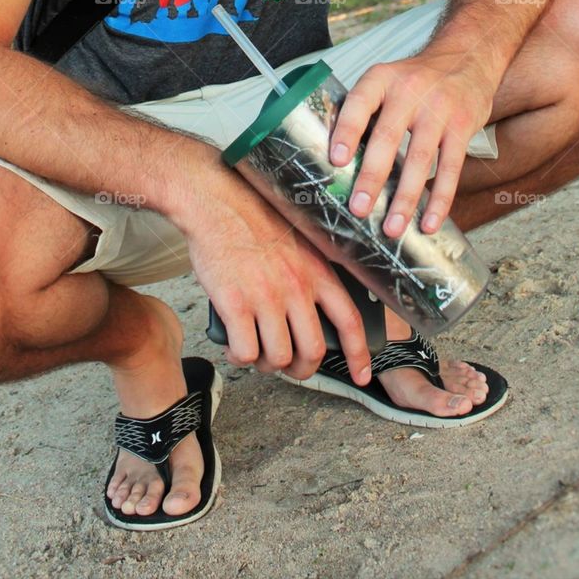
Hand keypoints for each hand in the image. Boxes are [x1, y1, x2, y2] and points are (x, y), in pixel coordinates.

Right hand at [184, 175, 371, 386]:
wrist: (216, 203)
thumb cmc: (252, 219)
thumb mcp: (299, 243)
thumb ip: (309, 275)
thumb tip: (311, 312)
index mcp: (317, 271)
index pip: (350, 321)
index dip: (358, 354)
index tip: (362, 374)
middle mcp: (296, 287)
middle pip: (312, 351)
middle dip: (301, 368)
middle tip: (289, 365)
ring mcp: (266, 298)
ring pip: (278, 358)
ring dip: (267, 364)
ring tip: (257, 352)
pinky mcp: (235, 304)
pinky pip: (246, 352)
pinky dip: (240, 357)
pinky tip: (235, 346)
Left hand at [329, 50, 495, 237]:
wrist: (467, 56)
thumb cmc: (416, 78)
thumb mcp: (387, 79)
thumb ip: (365, 111)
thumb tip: (335, 161)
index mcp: (381, 79)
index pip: (358, 104)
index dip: (346, 131)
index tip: (336, 161)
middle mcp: (409, 91)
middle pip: (387, 138)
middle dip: (371, 177)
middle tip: (359, 208)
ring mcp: (438, 109)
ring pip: (420, 159)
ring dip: (405, 198)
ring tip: (392, 228)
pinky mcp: (462, 127)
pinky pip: (451, 168)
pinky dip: (440, 199)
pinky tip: (429, 222)